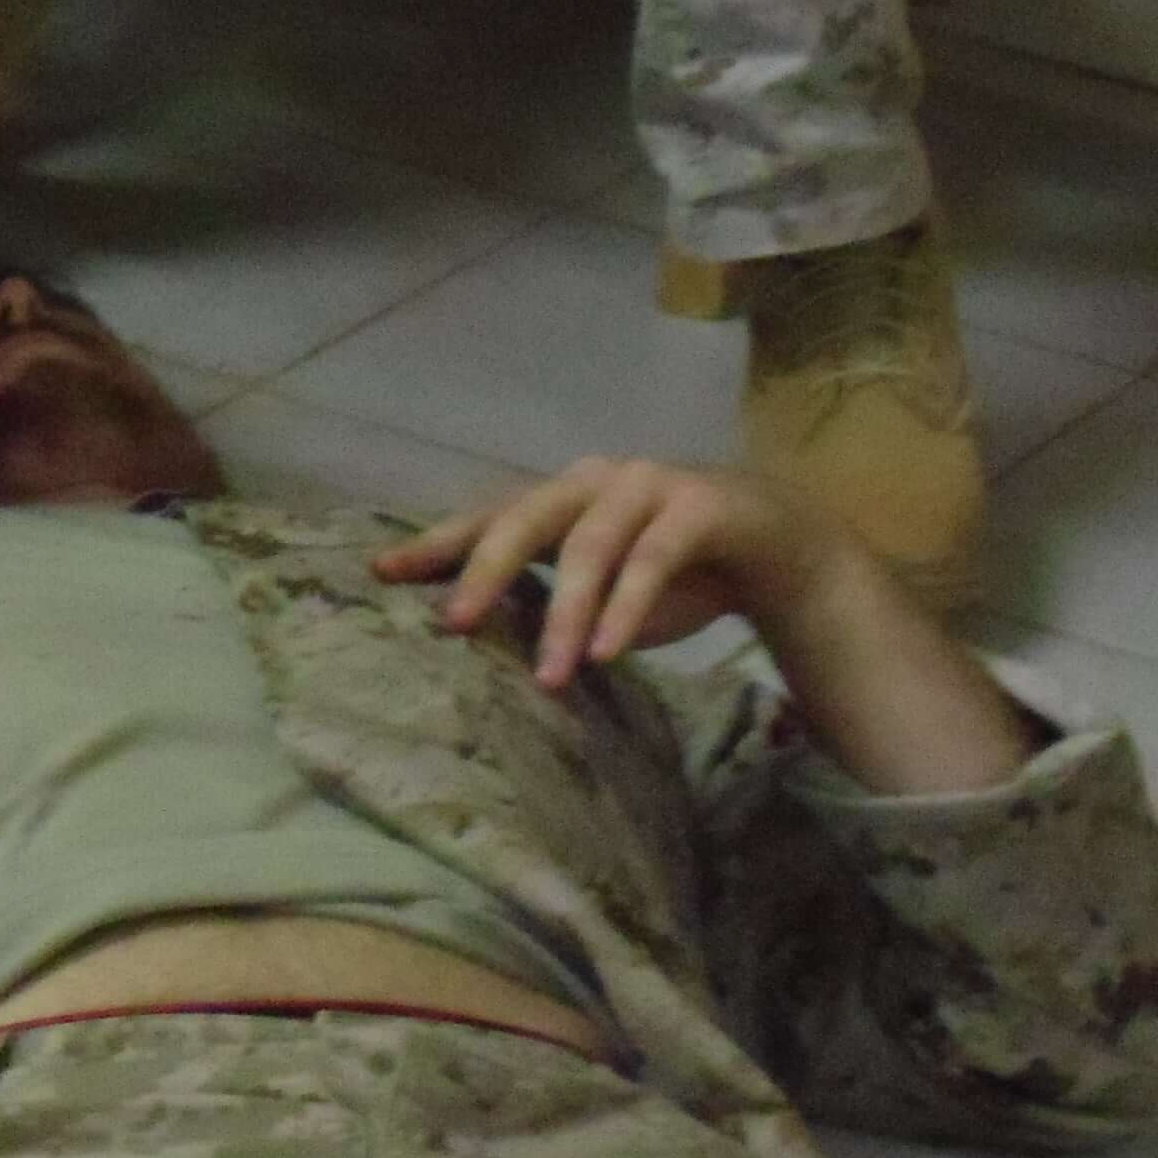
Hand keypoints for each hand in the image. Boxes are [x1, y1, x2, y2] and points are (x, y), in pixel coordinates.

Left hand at [374, 457, 857, 688]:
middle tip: (454, 622)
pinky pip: (653, 559)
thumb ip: (543, 604)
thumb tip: (473, 643)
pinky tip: (606, 653)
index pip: (487, 518)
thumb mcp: (597, 592)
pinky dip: (626, 608)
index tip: (382, 572)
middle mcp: (594, 480)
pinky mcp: (699, 505)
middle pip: (524, 518)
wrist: (775, 549)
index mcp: (559, 498)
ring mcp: (647, 485)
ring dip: (565, 615)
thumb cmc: (671, 574)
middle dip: (485, 570)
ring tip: (550, 677)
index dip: (437, 544)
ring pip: (589, 546)